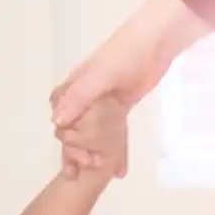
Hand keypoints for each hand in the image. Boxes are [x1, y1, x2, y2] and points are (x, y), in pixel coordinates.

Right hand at [51, 0, 211, 176]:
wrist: (158, 41)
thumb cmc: (126, 53)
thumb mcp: (100, 75)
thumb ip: (79, 98)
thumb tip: (56, 122)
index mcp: (75, 84)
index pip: (60, 115)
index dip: (63, 136)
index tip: (71, 154)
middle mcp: (86, 94)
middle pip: (75, 126)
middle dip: (78, 149)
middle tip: (86, 168)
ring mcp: (103, 102)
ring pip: (93, 132)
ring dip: (95, 152)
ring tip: (98, 173)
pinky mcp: (120, 106)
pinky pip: (113, 131)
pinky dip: (115, 149)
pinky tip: (119, 169)